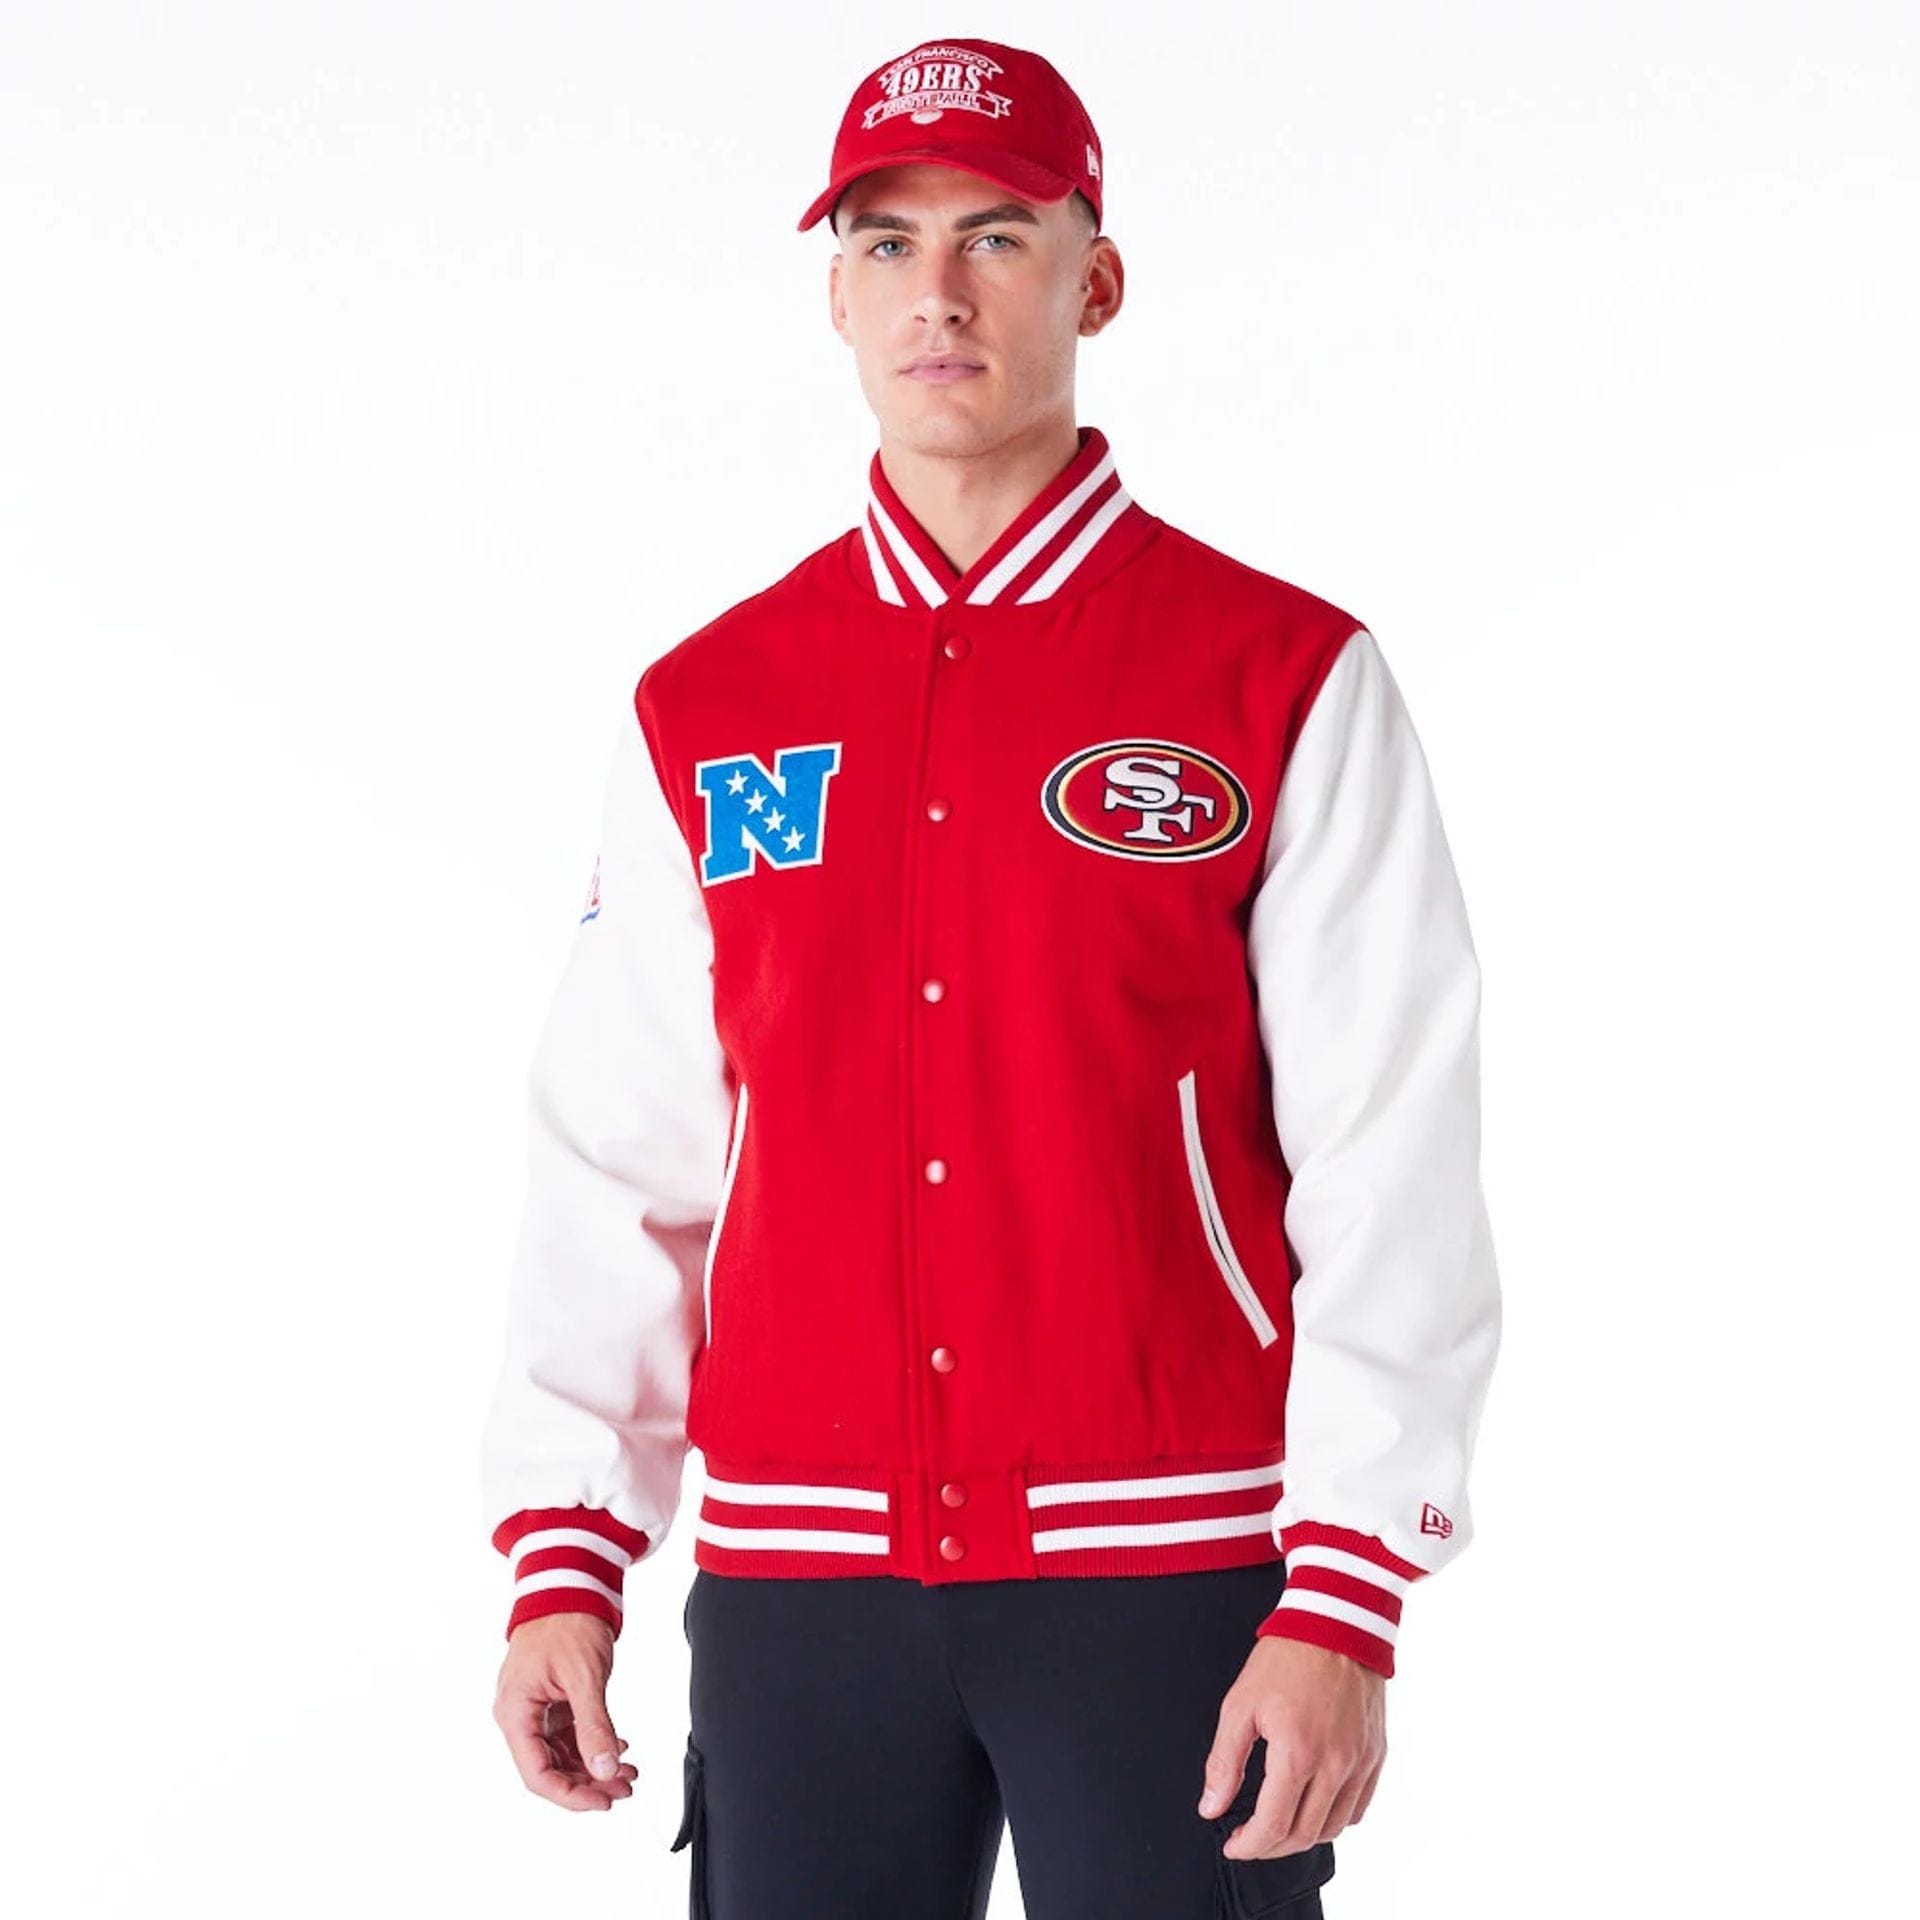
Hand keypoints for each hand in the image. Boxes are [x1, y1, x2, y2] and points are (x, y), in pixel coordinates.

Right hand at [494, 1612, 638, 1809]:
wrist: (570, 1582)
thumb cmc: (567, 1620)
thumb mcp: (584, 1676)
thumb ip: (594, 1726)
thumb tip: (606, 1771)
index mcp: (516, 1712)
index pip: (538, 1774)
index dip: (570, 1795)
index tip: (603, 1802)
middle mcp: (520, 1714)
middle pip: (550, 1768)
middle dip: (589, 1782)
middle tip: (625, 1787)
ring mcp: (536, 1707)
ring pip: (562, 1754)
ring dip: (594, 1765)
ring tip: (628, 1772)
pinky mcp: (551, 1699)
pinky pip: (568, 1734)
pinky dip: (593, 1743)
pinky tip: (618, 1747)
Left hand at [1197, 1636, 1386, 1858]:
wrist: (1335, 1622)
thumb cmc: (1286, 1658)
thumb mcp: (1240, 1704)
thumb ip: (1224, 1761)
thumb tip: (1211, 1805)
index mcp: (1297, 1754)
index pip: (1273, 1827)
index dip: (1248, 1846)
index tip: (1233, 1844)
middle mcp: (1335, 1765)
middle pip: (1304, 1835)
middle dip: (1271, 1847)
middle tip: (1250, 1839)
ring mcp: (1360, 1762)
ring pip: (1334, 1828)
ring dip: (1303, 1836)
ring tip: (1279, 1824)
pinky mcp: (1375, 1754)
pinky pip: (1358, 1807)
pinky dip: (1335, 1818)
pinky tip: (1314, 1806)